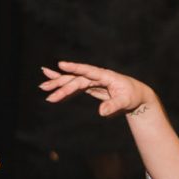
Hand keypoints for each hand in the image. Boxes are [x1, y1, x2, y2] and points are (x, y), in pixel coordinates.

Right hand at [40, 61, 157, 117]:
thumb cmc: (132, 96)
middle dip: (61, 83)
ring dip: (58, 84)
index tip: (61, 65)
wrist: (136, 95)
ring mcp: (93, 81)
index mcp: (106, 76)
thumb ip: (114, 106)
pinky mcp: (90, 86)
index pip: (88, 71)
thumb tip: (101, 113)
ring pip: (73, 81)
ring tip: (43, 86)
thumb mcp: (125, 102)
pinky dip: (64, 85)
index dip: (75, 68)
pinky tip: (53, 84)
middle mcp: (97, 76)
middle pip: (76, 78)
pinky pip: (75, 85)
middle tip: (45, 88)